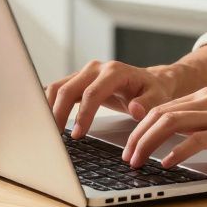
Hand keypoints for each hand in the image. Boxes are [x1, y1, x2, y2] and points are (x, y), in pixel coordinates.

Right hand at [45, 60, 181, 138]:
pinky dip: (51, 104)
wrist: (148, 80)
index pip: (92, 93)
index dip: (82, 115)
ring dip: (50, 108)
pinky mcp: (79, 80)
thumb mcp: (158, 98)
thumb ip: (147, 104)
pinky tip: (49, 120)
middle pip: (68, 88)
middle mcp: (96, 68)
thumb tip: (135, 109)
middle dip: (59, 113)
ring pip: (58, 87)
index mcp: (114, 71)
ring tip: (49, 131)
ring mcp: (85, 73)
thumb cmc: (152, 90)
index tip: (77, 135)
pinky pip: (59, 90)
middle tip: (55, 137)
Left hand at [122, 87, 206, 168]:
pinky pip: (197, 140)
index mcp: (206, 96)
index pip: (161, 108)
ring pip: (172, 123)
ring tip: (139, 161)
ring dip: (149, 143)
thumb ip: (202, 123)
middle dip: (138, 136)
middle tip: (127, 157)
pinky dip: (177, 152)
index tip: (130, 146)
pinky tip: (168, 164)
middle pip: (160, 114)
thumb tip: (173, 140)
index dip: (140, 127)